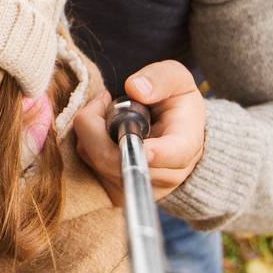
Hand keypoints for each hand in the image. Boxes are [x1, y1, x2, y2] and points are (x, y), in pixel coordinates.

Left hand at [73, 60, 206, 203]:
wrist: (175, 135)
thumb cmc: (176, 104)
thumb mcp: (177, 81)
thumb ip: (161, 79)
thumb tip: (135, 89)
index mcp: (185, 146)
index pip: (172, 156)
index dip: (154, 153)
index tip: (139, 141)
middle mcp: (165, 176)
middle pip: (119, 161)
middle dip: (98, 124)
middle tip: (104, 99)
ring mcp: (140, 188)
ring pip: (97, 161)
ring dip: (91, 132)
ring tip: (108, 114)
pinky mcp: (117, 194)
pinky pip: (88, 168)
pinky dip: (87, 145)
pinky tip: (102, 132)